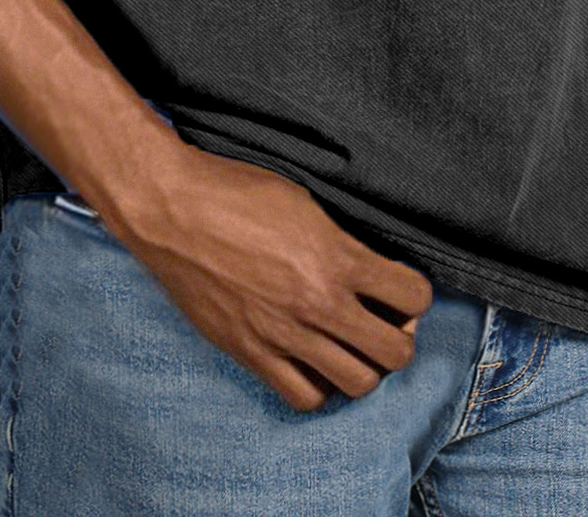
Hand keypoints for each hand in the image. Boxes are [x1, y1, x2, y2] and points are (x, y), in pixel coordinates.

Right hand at [104, 142, 434, 411]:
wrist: (171, 209)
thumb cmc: (235, 191)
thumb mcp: (303, 201)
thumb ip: (341, 241)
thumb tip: (368, 270)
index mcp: (336, 257)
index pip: (413, 295)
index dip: (415, 292)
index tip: (402, 287)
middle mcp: (316, 303)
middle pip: (394, 351)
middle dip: (400, 336)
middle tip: (384, 319)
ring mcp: (284, 334)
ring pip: (358, 383)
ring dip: (366, 366)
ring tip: (352, 344)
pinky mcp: (251, 353)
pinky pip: (304, 396)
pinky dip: (320, 387)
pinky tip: (315, 362)